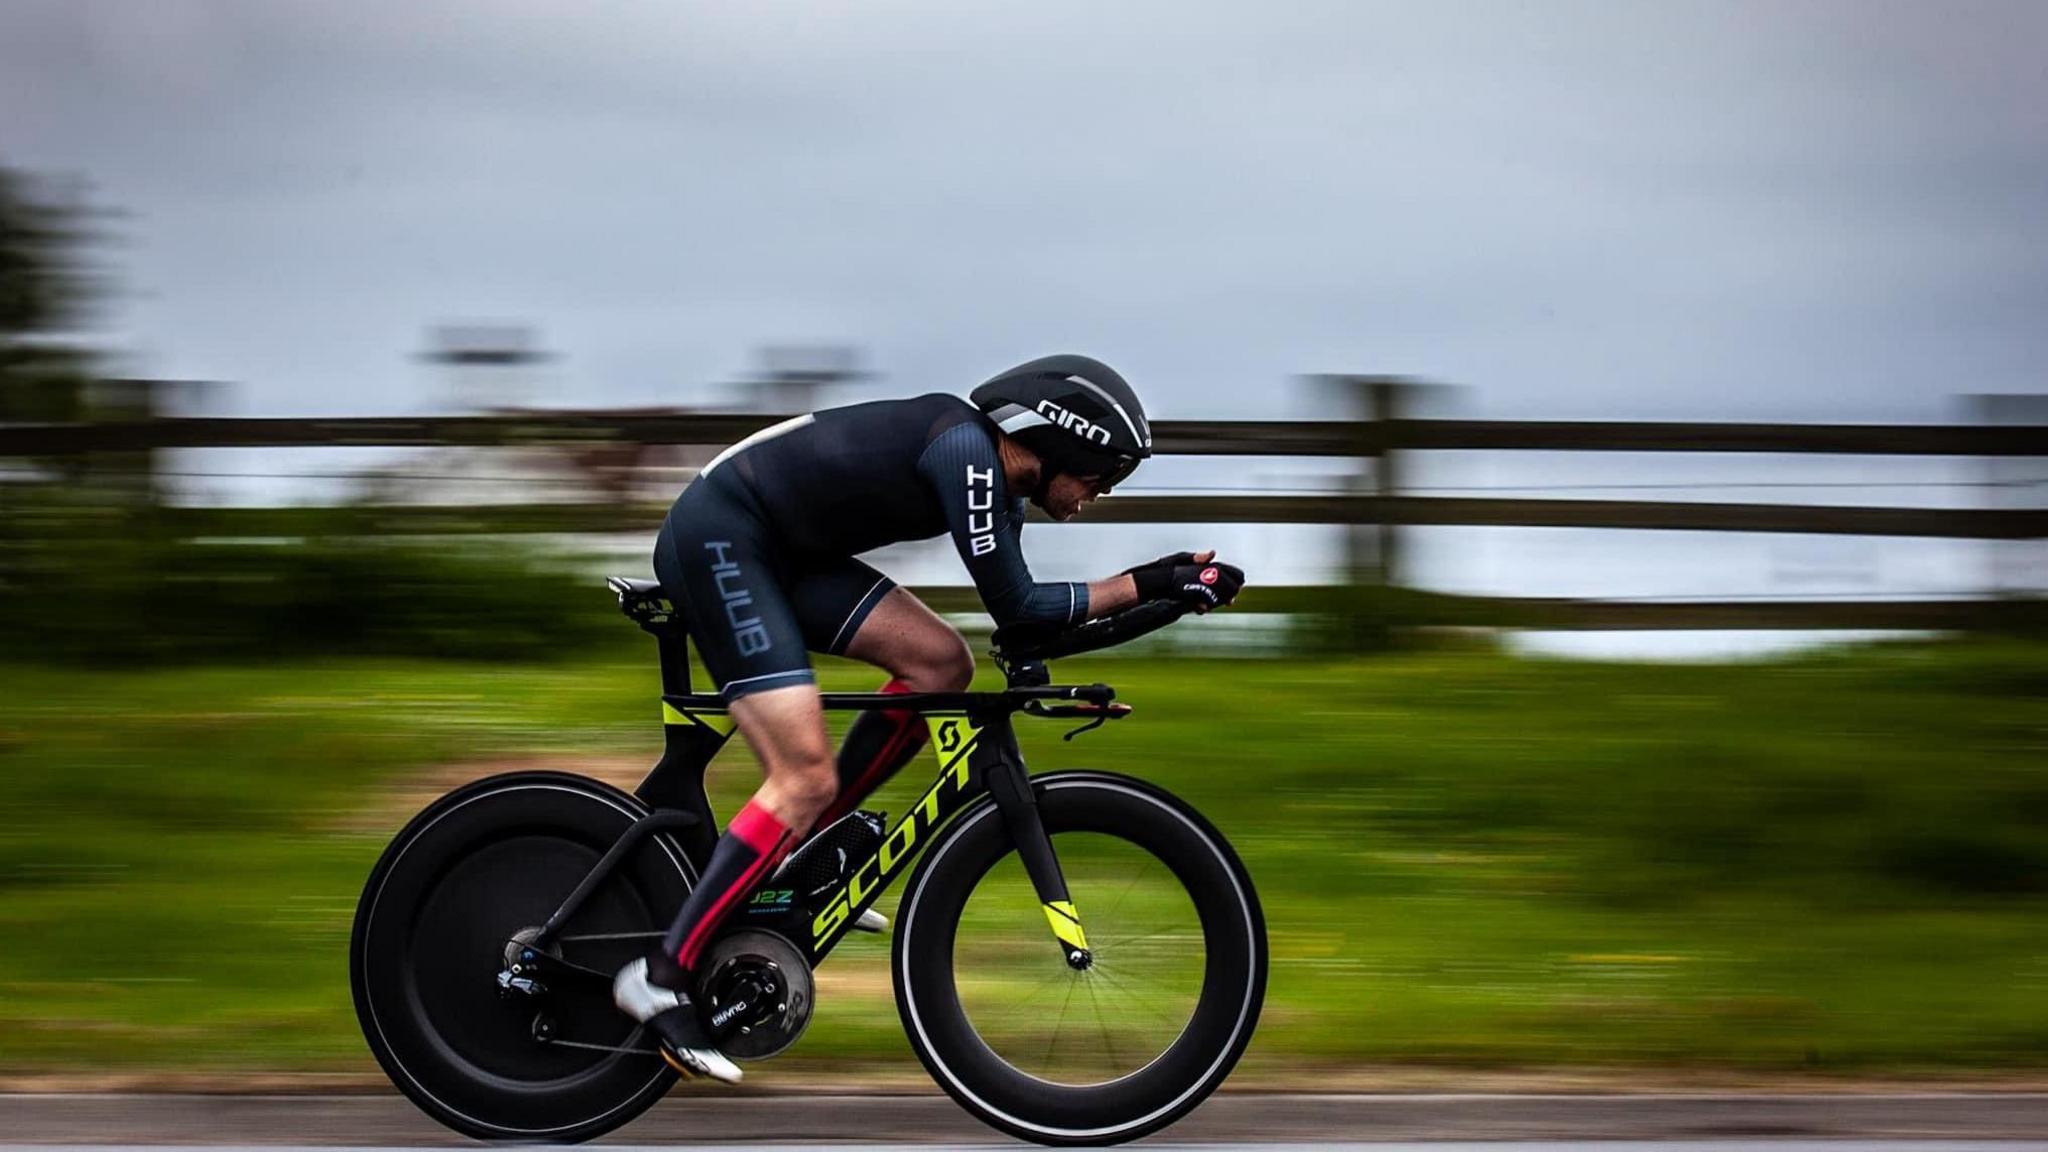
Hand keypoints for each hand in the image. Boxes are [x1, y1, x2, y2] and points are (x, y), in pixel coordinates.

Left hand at [1129, 552, 1243, 611]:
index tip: (1238, 584)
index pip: (1219, 571)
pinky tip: (1201, 608)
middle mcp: (1196, 578)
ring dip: (1214, 601)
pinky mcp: (1186, 599)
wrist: (1148, 584)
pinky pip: (1199, 603)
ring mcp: (1192, 589)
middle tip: (1230, 600)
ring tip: (1215, 604)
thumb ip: (1196, 559)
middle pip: (1217, 586)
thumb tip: (1212, 554)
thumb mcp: (1180, 560)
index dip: (1230, 577)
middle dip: (1225, 593)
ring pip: (1209, 596)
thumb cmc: (1162, 568)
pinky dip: (1202, 606)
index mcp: (1197, 567)